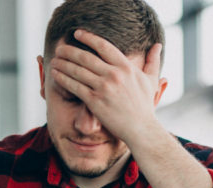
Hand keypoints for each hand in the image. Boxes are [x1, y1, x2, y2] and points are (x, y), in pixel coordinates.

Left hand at [48, 29, 164, 145]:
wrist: (141, 128)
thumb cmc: (145, 105)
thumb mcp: (151, 80)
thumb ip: (153, 61)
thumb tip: (158, 46)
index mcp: (126, 67)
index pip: (104, 46)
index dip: (89, 37)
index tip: (77, 33)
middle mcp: (114, 74)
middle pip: (86, 57)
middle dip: (70, 51)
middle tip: (60, 48)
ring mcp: (103, 88)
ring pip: (77, 71)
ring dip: (63, 64)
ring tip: (54, 60)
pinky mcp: (94, 101)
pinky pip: (74, 86)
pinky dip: (63, 79)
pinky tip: (56, 75)